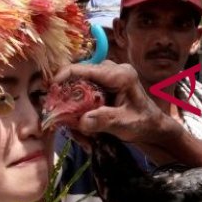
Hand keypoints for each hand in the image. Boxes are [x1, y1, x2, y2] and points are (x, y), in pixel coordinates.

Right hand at [51, 62, 182, 159]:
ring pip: (79, 87)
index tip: (49, 91)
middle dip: (68, 99)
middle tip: (62, 120)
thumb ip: (103, 121)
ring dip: (74, 109)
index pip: (84, 68)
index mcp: (119, 75)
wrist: (152, 128)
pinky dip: (80, 111)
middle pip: (78, 78)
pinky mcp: (103, 86)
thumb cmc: (143, 123)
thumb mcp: (124, 124)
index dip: (63, 77)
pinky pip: (83, 94)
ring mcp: (106, 78)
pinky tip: (83, 129)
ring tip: (78, 132)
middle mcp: (111, 71)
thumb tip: (81, 121)